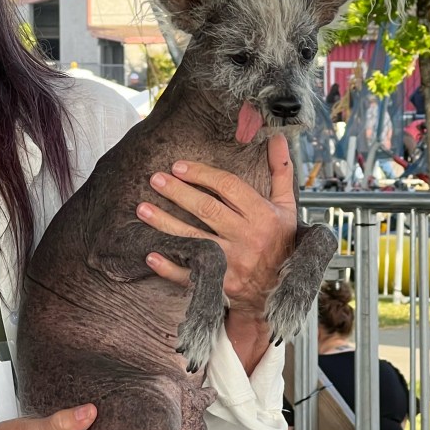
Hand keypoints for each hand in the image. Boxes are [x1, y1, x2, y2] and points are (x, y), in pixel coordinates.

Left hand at [135, 133, 296, 314]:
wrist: (281, 291)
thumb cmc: (280, 245)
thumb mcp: (287, 208)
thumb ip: (281, 173)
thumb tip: (276, 138)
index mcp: (264, 216)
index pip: (228, 187)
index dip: (202, 174)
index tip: (179, 166)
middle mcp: (248, 239)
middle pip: (206, 209)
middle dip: (177, 192)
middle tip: (155, 179)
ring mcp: (232, 264)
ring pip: (193, 238)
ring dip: (164, 223)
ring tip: (142, 209)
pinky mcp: (220, 286)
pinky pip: (189, 275)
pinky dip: (168, 266)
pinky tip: (150, 254)